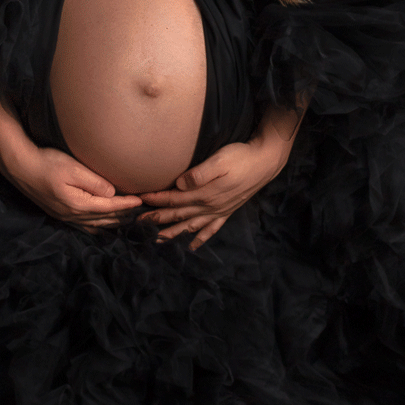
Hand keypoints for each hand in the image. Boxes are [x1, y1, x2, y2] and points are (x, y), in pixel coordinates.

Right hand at [0, 138, 143, 231]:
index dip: (126, 204)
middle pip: (104, 219)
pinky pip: (83, 225)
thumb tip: (112, 193)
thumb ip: (94, 182)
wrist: (21, 167)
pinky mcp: (59, 213)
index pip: (109, 207)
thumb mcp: (73, 169)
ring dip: (111, 223)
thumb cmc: (47, 163)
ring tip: (125, 220)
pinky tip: (100, 226)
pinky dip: (96, 226)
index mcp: (78, 204)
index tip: (140, 200)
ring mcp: (64, 216)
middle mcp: (72, 215)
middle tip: (139, 213)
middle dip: (122, 216)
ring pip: (94, 225)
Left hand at [139, 128, 293, 249]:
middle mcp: (209, 206)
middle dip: (157, 219)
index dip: (156, 199)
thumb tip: (179, 184)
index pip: (174, 198)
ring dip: (174, 233)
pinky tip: (193, 246)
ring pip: (191, 226)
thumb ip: (199, 174)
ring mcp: (218, 211)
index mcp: (204, 193)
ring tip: (158, 241)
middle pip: (178, 215)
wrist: (265, 163)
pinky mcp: (227, 211)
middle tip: (138, 224)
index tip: (139, 199)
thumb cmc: (240, 157)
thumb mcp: (220, 160)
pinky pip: (211, 230)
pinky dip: (200, 239)